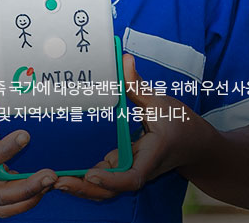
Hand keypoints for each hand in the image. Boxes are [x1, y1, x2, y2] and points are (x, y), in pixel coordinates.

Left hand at [53, 55, 212, 200]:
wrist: (195, 145)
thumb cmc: (180, 124)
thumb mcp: (160, 103)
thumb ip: (138, 85)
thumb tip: (125, 59)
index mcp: (150, 157)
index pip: (132, 177)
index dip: (112, 180)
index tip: (91, 175)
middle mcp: (138, 169)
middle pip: (111, 189)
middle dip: (85, 189)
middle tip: (58, 182)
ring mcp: (129, 171)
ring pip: (104, 188)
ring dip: (80, 187)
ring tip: (54, 180)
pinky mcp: (122, 168)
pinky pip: (103, 178)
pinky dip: (84, 180)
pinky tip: (63, 175)